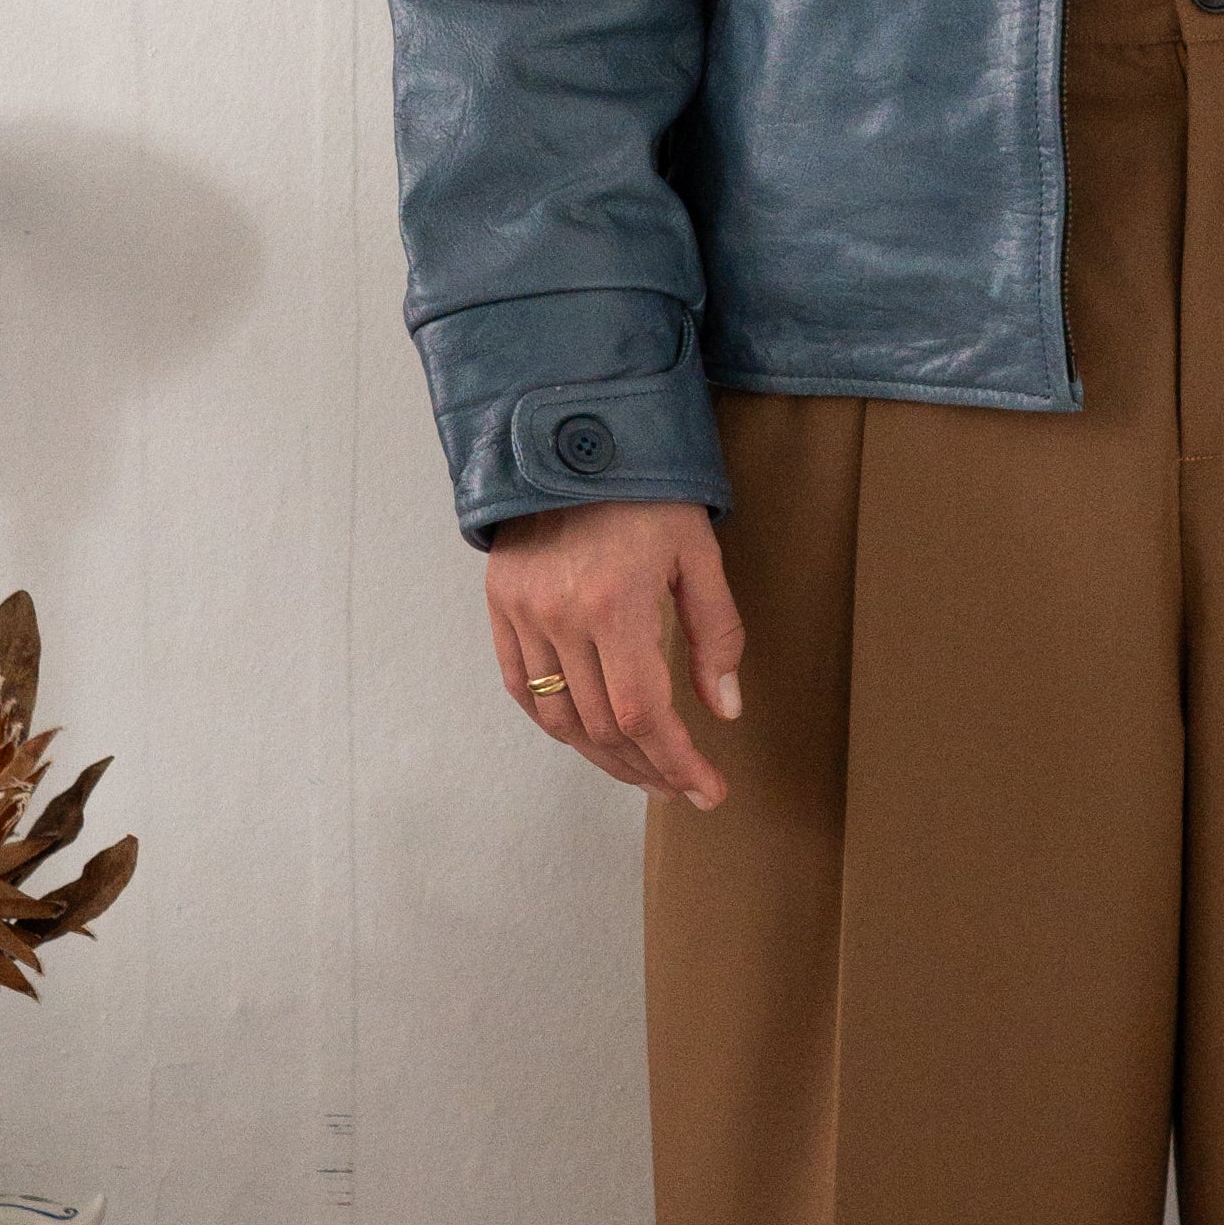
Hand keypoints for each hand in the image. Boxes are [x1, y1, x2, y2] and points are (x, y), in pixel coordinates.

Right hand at [485, 499, 744, 806]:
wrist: (570, 433)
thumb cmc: (646, 489)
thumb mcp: (697, 553)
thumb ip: (715, 634)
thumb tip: (723, 711)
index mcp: (615, 603)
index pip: (644, 714)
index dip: (678, 762)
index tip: (708, 790)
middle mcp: (561, 616)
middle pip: (603, 727)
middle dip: (649, 768)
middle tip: (682, 785)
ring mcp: (524, 613)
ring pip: (560, 719)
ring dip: (603, 758)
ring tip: (643, 771)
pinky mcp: (500, 605)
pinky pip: (521, 689)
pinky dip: (556, 724)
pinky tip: (589, 739)